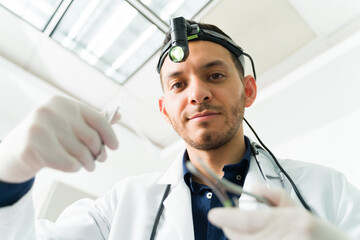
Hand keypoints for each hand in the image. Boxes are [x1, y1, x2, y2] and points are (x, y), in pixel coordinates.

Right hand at [0, 96, 118, 182]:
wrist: (13, 153)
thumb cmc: (47, 138)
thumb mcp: (68, 124)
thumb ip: (91, 121)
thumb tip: (118, 115)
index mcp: (63, 103)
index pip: (98, 119)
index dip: (110, 135)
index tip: (114, 147)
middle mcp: (51, 111)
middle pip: (92, 138)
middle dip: (98, 153)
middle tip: (96, 161)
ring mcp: (40, 127)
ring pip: (82, 153)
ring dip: (87, 163)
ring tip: (86, 165)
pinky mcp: (32, 147)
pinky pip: (69, 163)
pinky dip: (74, 168)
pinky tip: (69, 166)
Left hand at [208, 186, 349, 239]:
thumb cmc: (316, 230)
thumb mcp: (296, 207)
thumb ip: (272, 195)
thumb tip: (250, 189)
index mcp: (290, 220)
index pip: (247, 220)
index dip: (226, 217)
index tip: (214, 214)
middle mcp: (286, 238)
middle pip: (240, 237)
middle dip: (230, 228)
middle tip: (228, 221)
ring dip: (239, 238)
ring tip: (247, 231)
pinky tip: (257, 238)